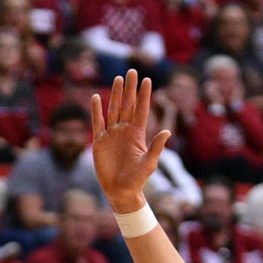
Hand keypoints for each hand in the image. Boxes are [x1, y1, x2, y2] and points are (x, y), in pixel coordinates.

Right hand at [88, 73, 173, 214]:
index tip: (147, 80)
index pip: (141, 110)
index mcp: (137, 134)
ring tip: (118, 78)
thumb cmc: (137, 180)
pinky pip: (97, 123)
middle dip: (129, 88)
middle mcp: (125, 131)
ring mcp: (112, 135)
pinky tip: (95, 97)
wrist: (120, 191)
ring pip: (114, 110)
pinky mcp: (100, 142)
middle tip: (132, 71)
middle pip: (127, 105)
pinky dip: (96, 110)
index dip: (143, 95)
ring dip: (115, 94)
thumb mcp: (149, 163)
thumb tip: (168, 131)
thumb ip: (156, 147)